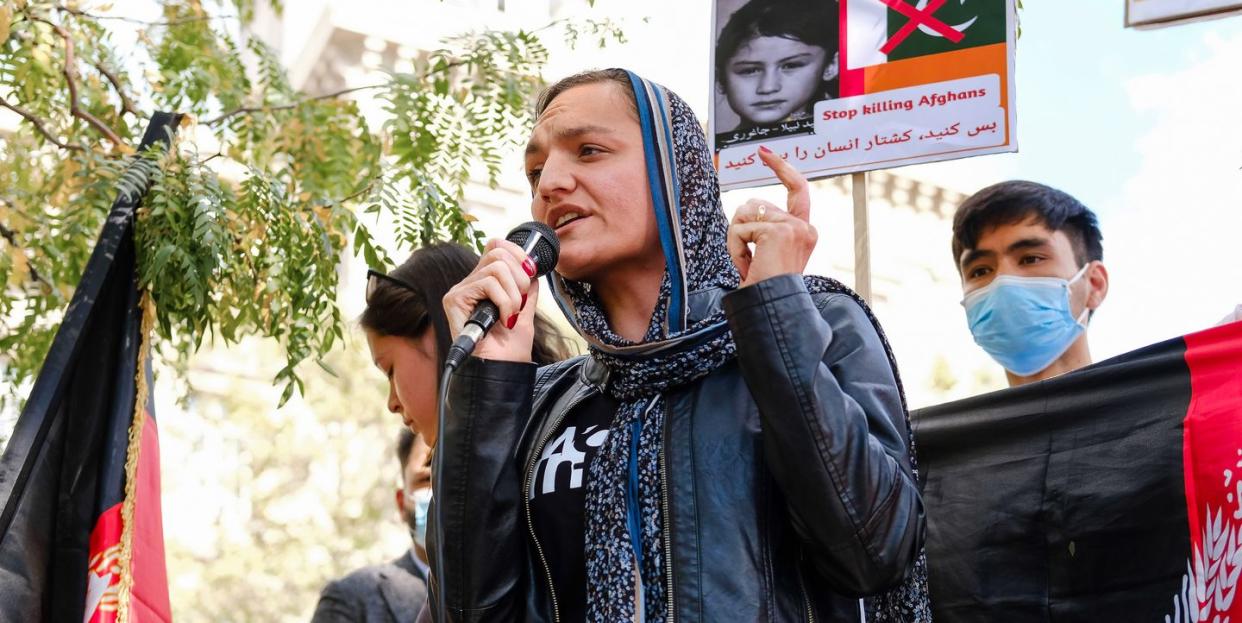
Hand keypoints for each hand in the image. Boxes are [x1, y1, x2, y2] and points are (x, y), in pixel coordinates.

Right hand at [442, 239, 538, 361]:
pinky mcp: (454, 299)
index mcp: (484, 285)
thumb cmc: (509, 351)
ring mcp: (460, 291)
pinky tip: (503, 320)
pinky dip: (505, 301)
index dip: (516, 251)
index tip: (530, 271)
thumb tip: (534, 272)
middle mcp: (470, 284)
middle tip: (522, 301)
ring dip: (514, 294)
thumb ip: (527, 293)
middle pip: (497, 252)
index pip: (495, 247)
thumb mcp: (525, 315)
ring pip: (496, 268)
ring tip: (511, 316)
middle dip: (520, 275)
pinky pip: (488, 284)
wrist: (502, 371)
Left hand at [727, 146, 817, 287]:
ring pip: (744, 214)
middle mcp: (804, 226)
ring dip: (737, 239)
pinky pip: (740, 229)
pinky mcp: (778, 230)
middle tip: (749, 259)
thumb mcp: (769, 253)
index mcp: (804, 230)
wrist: (771, 306)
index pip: (797, 188)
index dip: (781, 167)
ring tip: (748, 264)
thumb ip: (765, 229)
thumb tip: (748, 206)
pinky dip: (735, 248)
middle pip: (755, 203)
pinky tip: (747, 265)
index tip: (764, 153)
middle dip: (741, 228)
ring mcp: (793, 227)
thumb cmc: (767, 287)